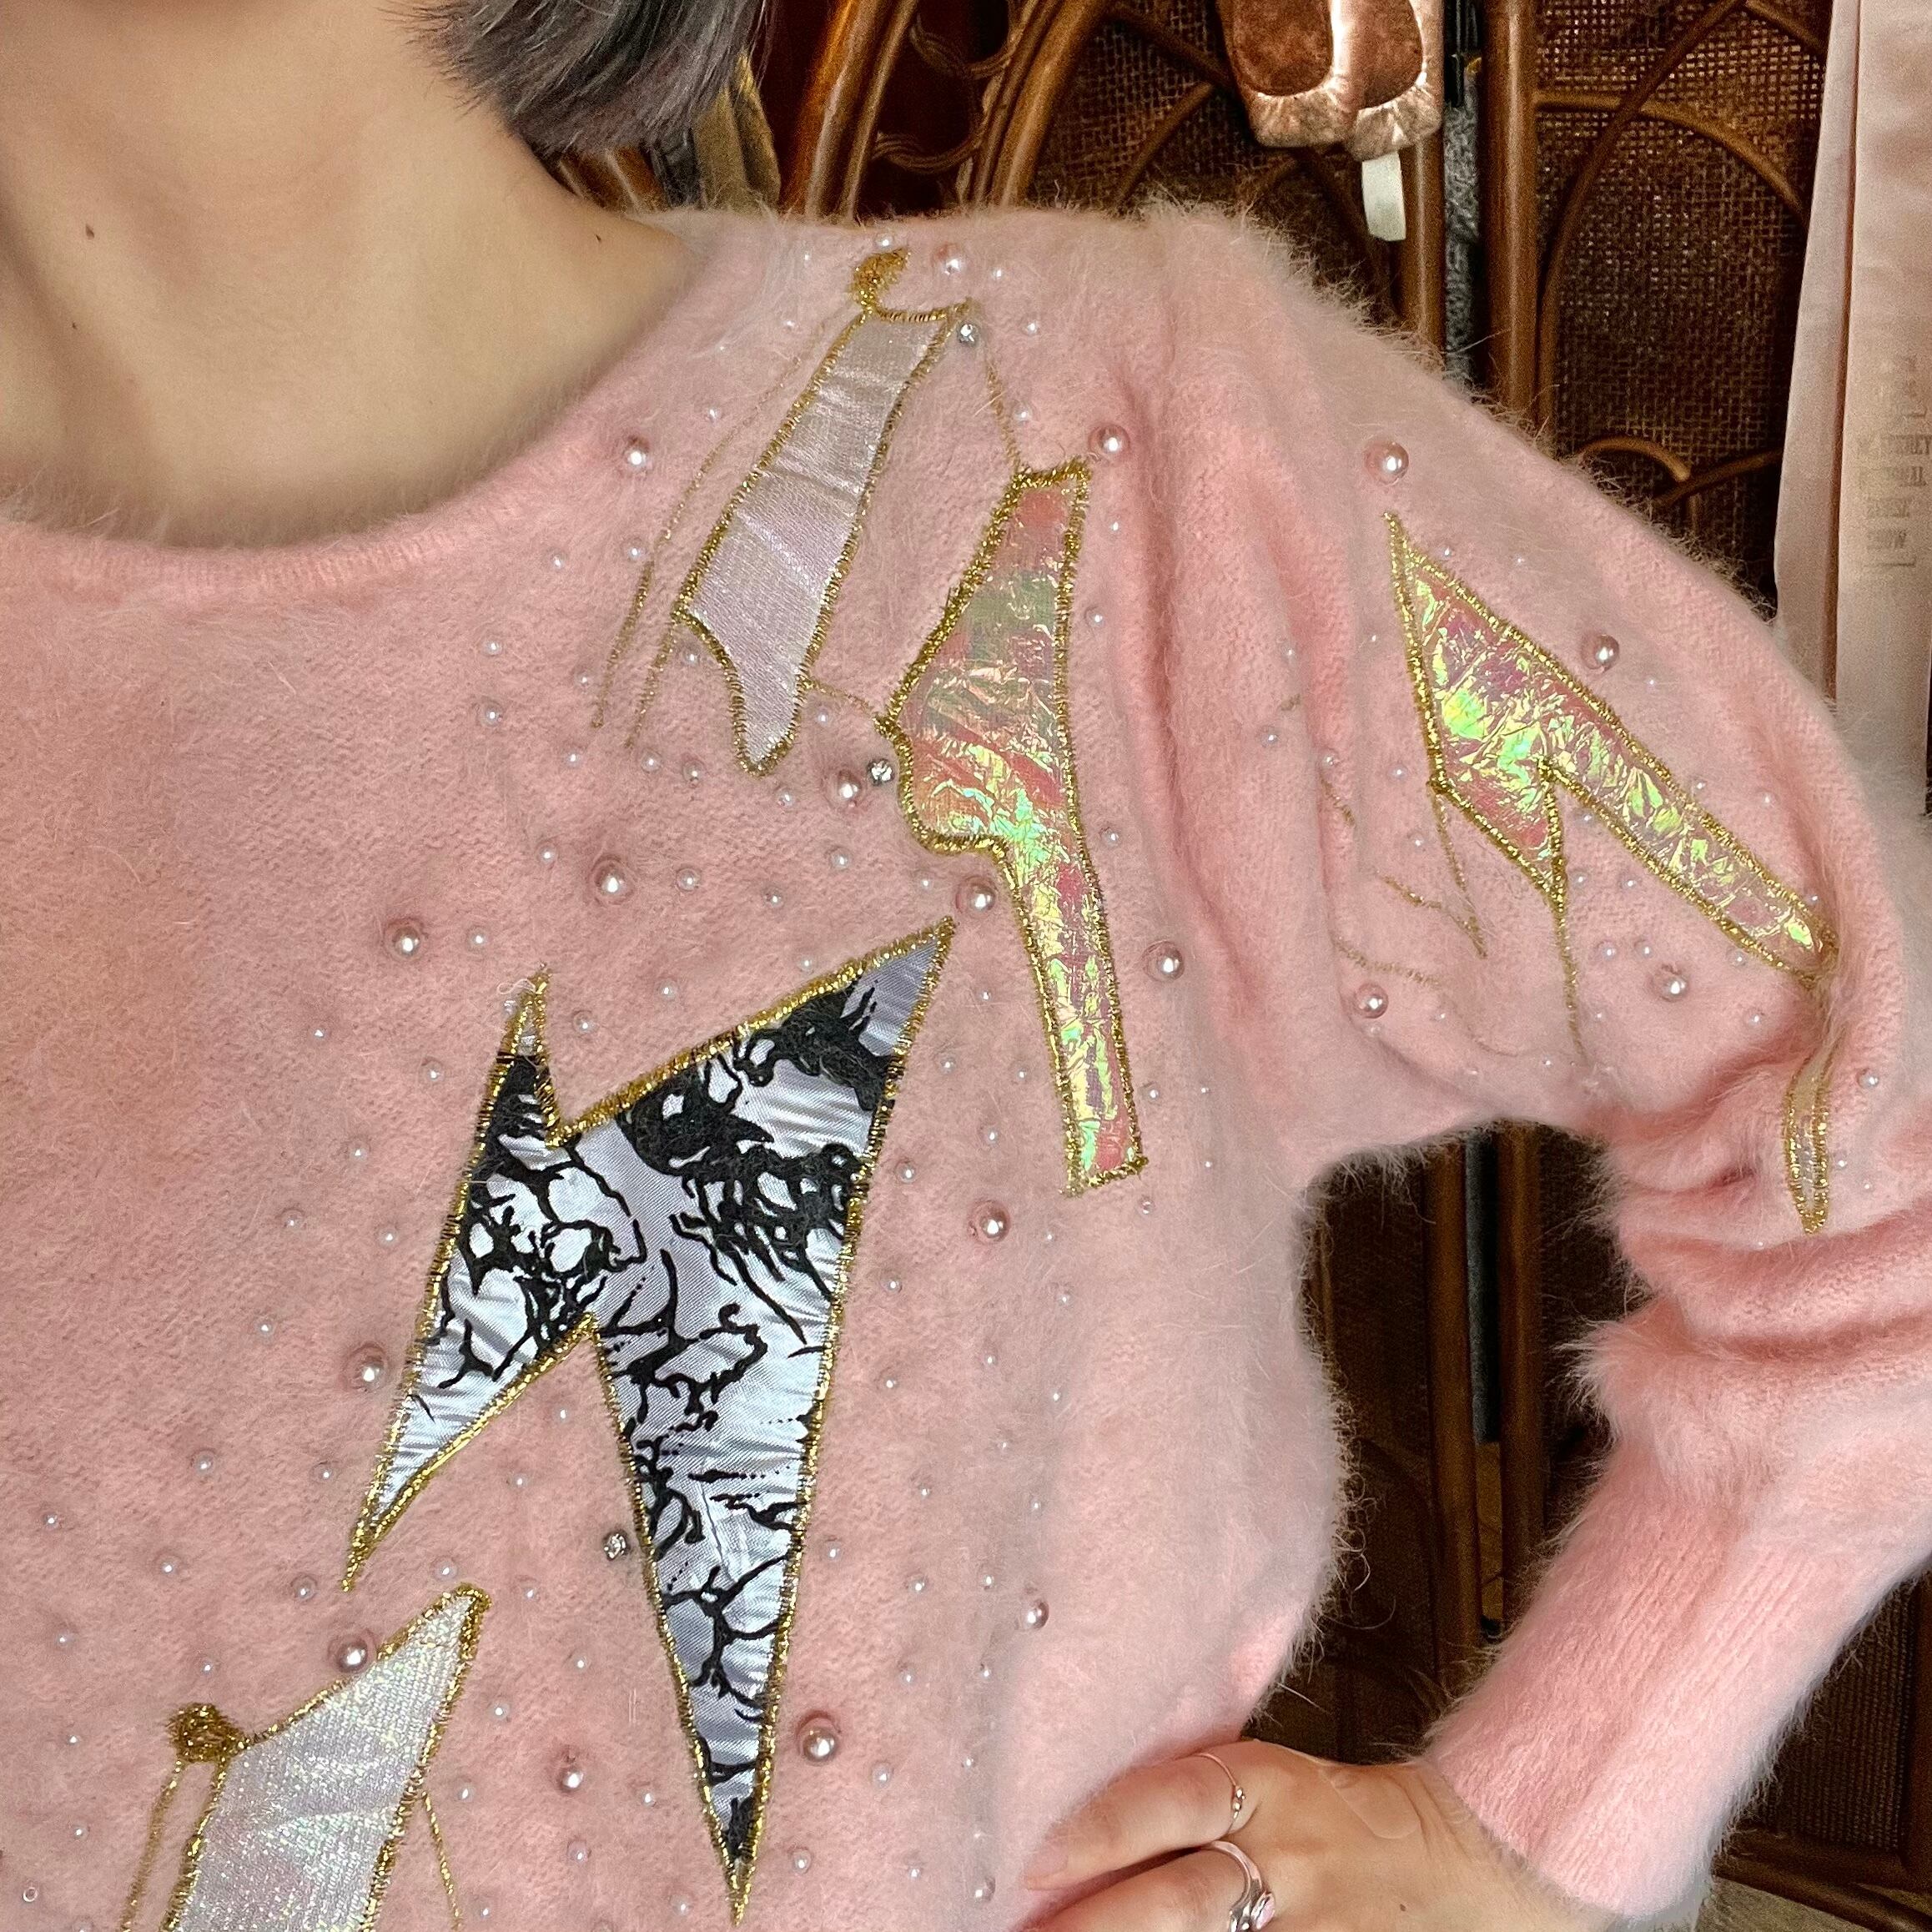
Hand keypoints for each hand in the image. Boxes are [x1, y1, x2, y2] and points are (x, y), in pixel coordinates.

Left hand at [1022, 1743, 1613, 1931]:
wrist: (1475, 1862)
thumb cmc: (1336, 1819)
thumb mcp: (1267, 1783)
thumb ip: (1183, 1805)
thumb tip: (1059, 1838)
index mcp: (1263, 1787)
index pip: (1169, 1800)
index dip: (1098, 1828)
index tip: (1029, 1860)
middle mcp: (1288, 1860)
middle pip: (1180, 1904)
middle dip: (1096, 1931)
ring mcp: (1318, 1931)